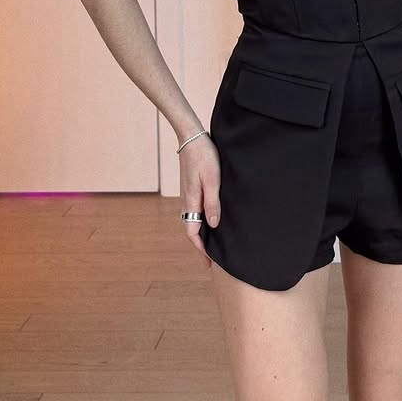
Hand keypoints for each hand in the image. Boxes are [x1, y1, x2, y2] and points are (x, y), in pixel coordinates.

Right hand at [178, 134, 220, 270]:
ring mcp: (188, 195)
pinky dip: (202, 221)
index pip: (193, 233)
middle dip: (201, 245)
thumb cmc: (204, 156)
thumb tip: (214, 225)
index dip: (201, 249)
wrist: (192, 138)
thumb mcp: (212, 180)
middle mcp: (187, 201)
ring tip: (213, 243)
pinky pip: (195, 211)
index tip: (210, 262)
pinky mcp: (191, 188)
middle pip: (192, 229)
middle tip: (213, 259)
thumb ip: (213, 202)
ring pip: (193, 220)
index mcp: (191, 202)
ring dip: (201, 233)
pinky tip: (211, 221)